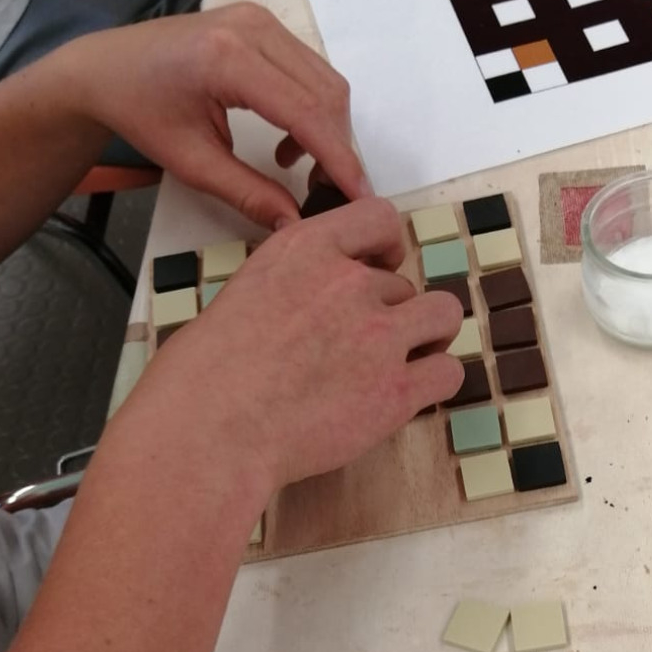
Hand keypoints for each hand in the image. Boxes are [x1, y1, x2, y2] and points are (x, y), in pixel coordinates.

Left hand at [46, 6, 367, 233]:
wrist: (105, 68)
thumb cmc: (139, 113)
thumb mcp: (190, 161)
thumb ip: (246, 193)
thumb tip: (295, 224)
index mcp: (227, 60)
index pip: (306, 111)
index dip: (338, 157)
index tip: (358, 194)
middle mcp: (252, 28)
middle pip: (326, 91)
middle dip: (336, 145)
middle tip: (327, 189)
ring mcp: (259, 19)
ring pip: (323, 78)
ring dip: (325, 126)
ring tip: (297, 167)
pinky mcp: (261, 22)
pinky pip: (306, 66)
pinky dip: (310, 105)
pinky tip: (285, 139)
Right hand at [137, 196, 463, 497]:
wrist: (209, 433)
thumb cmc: (202, 376)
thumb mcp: (241, 295)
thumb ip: (290, 287)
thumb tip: (309, 307)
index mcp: (304, 250)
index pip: (377, 218)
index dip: (385, 246)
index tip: (378, 266)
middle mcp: (349, 284)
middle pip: (401, 284)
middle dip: (385, 312)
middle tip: (355, 347)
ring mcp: (379, 336)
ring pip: (442, 314)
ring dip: (426, 335)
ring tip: (401, 361)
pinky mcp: (396, 390)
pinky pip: (449, 371)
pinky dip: (433, 381)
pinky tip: (405, 394)